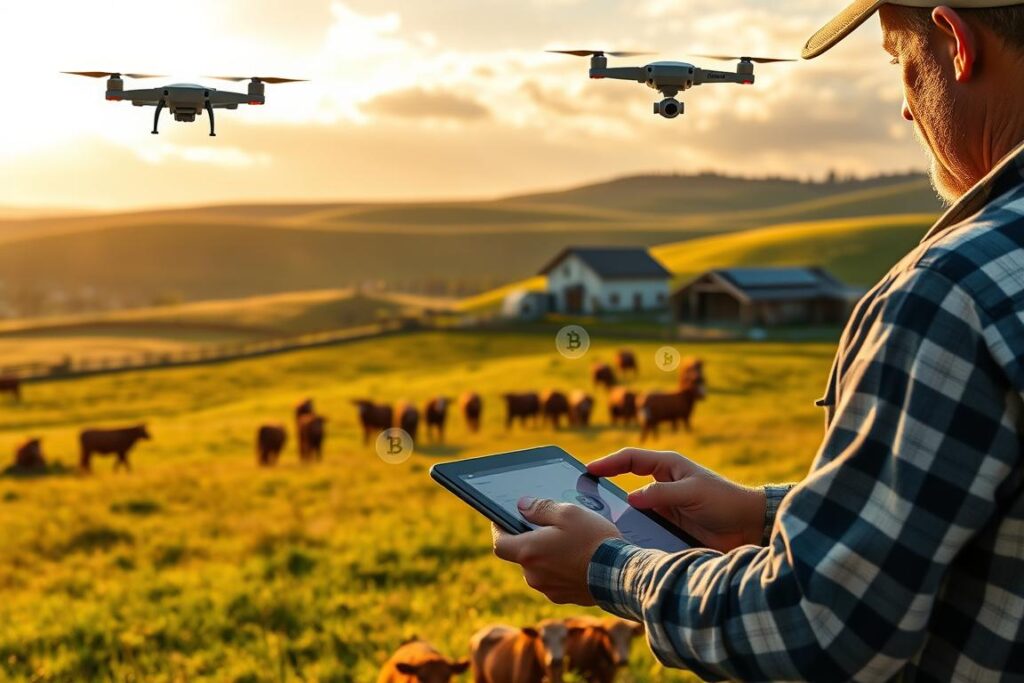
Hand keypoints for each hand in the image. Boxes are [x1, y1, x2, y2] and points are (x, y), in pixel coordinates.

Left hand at [492, 497, 622, 604]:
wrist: (621, 575)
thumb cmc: (594, 541)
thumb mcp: (568, 513)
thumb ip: (540, 508)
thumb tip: (522, 505)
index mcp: (529, 552)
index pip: (500, 543)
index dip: (499, 529)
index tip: (503, 520)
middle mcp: (533, 575)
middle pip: (522, 554)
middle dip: (532, 540)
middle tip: (550, 527)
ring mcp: (548, 589)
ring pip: (539, 567)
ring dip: (548, 555)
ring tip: (570, 542)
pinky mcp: (564, 598)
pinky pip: (554, 579)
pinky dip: (561, 568)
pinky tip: (579, 558)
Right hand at [588, 448, 765, 551]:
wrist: (749, 527)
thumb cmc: (725, 501)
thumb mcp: (693, 492)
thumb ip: (662, 494)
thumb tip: (629, 498)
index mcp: (667, 466)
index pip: (630, 459)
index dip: (608, 463)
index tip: (588, 470)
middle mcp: (661, 485)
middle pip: (624, 483)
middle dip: (603, 487)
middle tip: (580, 496)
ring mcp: (662, 507)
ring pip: (630, 508)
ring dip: (615, 513)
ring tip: (593, 521)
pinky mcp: (666, 527)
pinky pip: (642, 527)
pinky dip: (629, 531)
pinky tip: (618, 540)